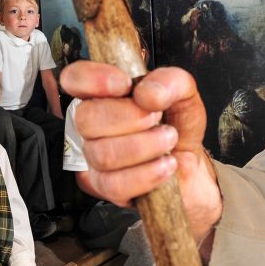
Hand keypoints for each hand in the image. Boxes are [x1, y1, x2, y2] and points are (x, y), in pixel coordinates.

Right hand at [60, 61, 222, 241]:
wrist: (189, 166)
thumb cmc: (178, 127)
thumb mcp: (184, 94)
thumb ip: (171, 81)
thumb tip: (147, 93)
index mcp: (105, 94)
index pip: (75, 79)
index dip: (92, 79)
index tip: (124, 84)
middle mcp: (94, 124)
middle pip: (85, 118)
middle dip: (130, 117)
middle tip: (157, 119)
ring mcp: (95, 157)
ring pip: (103, 154)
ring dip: (145, 147)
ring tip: (167, 141)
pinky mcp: (105, 186)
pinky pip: (114, 184)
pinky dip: (146, 174)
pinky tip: (164, 165)